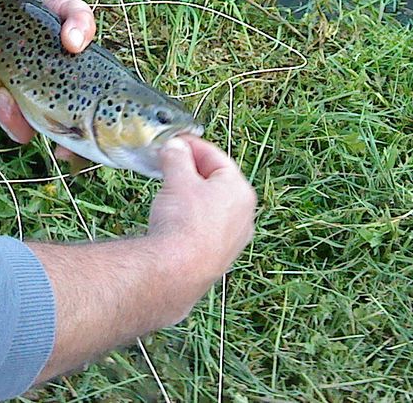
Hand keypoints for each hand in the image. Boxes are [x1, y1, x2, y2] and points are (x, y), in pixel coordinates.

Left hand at [0, 0, 95, 158]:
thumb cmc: (59, 12)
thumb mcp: (75, 13)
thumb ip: (80, 24)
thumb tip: (73, 42)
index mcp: (61, 94)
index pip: (69, 132)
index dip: (68, 149)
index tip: (62, 152)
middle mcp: (36, 99)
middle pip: (22, 131)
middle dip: (9, 119)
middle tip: (5, 94)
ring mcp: (12, 90)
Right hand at [145, 135, 256, 321]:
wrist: (177, 271)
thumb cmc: (184, 221)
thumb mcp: (177, 178)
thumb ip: (177, 157)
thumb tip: (175, 148)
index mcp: (240, 190)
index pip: (216, 158)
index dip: (192, 146)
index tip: (174, 142)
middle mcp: (244, 216)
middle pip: (216, 182)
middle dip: (191, 171)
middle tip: (168, 164)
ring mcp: (233, 240)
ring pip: (211, 207)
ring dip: (191, 196)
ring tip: (168, 192)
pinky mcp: (219, 258)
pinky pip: (206, 229)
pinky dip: (191, 219)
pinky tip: (174, 221)